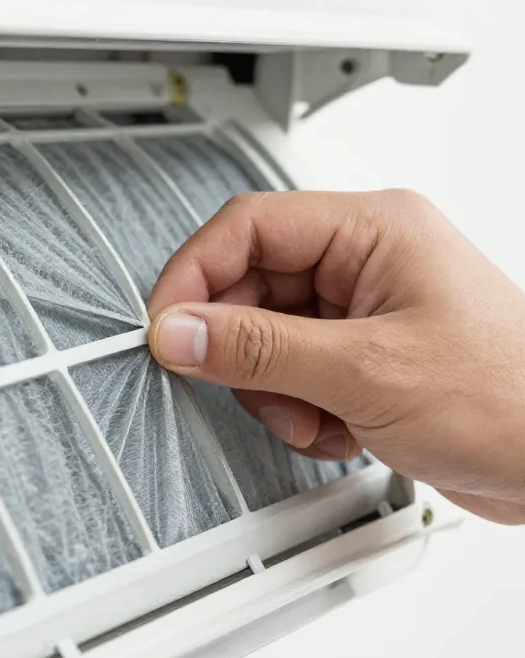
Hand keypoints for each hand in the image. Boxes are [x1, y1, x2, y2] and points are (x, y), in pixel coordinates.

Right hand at [147, 190, 524, 523]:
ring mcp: (367, 311)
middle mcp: (367, 260)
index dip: (194, 276)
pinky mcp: (368, 357)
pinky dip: (301, 410)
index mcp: (374, 229)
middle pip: (250, 287)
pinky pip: (294, 373)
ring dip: (276, 391)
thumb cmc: (514, 400)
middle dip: (245, 352)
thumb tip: (180, 331)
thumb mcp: (366, 372)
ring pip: (267, 338)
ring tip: (317, 418)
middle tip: (253, 389)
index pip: (247, 227)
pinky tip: (340, 430)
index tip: (167, 329)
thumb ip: (259, 349)